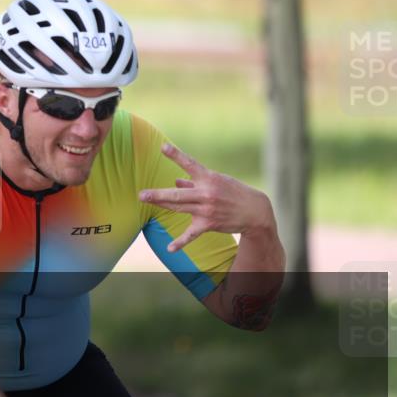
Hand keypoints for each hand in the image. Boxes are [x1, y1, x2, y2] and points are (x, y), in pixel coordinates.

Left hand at [138, 143, 274, 252]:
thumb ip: (195, 181)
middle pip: (178, 194)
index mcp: (209, 178)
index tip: (163, 147)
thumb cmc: (233, 191)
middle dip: (158, 194)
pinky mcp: (209, 224)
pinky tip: (170, 249)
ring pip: (179, 208)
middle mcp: (207, 193)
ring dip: (161, 205)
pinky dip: (180, 242)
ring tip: (146, 199)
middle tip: (141, 194)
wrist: (255, 210)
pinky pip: (191, 234)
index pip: (190, 164)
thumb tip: (176, 181)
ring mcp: (207, 210)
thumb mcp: (217, 181)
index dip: (176, 155)